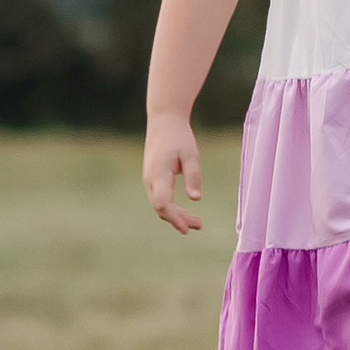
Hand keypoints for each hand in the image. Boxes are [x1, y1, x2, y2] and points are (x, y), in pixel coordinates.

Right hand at [144, 116, 203, 233]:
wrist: (164, 122)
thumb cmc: (180, 137)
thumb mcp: (191, 155)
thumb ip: (193, 176)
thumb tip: (195, 199)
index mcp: (158, 174)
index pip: (162, 202)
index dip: (173, 217)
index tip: (186, 228)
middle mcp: (150, 179)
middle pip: (161, 208)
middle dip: (178, 220)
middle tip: (199, 225)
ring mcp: (149, 180)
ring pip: (160, 204)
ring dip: (176, 215)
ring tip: (197, 223)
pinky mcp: (152, 178)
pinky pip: (160, 198)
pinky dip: (172, 208)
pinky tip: (185, 212)